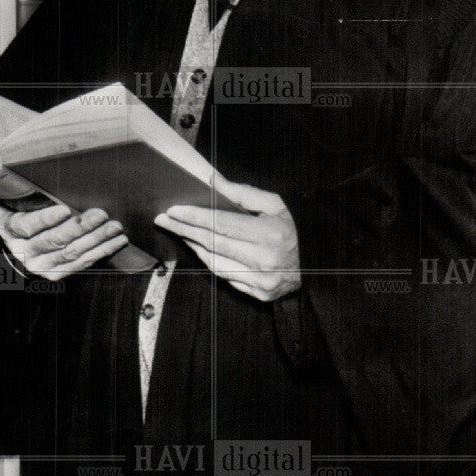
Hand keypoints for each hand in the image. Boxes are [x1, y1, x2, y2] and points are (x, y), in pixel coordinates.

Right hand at [0, 202, 127, 280]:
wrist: (18, 241)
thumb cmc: (23, 211)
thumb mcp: (18, 200)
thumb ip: (29, 192)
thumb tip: (44, 174)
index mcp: (10, 229)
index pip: (28, 225)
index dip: (46, 219)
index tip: (65, 210)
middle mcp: (23, 250)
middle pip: (54, 240)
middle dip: (80, 227)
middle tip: (101, 215)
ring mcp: (39, 265)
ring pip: (71, 253)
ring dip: (97, 239)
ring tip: (114, 227)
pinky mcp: (55, 274)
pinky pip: (81, 264)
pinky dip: (102, 251)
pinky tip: (117, 241)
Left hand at [154, 175, 299, 301]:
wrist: (312, 266)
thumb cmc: (289, 230)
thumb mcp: (274, 205)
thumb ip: (242, 193)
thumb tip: (213, 181)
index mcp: (270, 234)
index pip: (223, 224)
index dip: (195, 216)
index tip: (174, 209)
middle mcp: (264, 261)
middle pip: (213, 243)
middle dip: (184, 228)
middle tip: (163, 219)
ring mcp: (260, 281)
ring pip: (214, 262)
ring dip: (193, 245)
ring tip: (179, 230)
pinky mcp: (256, 293)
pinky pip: (223, 275)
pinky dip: (207, 260)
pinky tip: (198, 247)